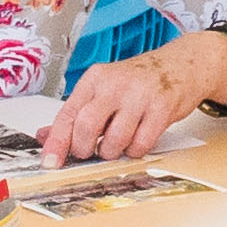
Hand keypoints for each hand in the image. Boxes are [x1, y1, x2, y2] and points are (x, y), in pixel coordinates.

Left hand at [44, 51, 201, 162]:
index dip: (57, 142)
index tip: (50, 161)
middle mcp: (115, 84)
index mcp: (95, 78)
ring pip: (114, 140)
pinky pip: (141, 144)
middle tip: (90, 151)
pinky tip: (136, 140)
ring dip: (112, 151)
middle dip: (84, 149)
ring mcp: (139, 96)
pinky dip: (135, 150)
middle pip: (86, 126)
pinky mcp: (161, 109)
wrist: (181, 65)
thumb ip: (76, 113)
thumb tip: (45, 136)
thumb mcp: (103, 89)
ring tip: (117, 144)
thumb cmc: (139, 81)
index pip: (67, 114)